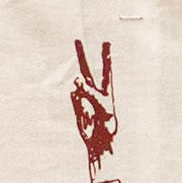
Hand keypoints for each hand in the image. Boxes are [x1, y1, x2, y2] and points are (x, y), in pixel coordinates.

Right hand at [69, 39, 117, 166]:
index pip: (107, 71)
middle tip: (77, 40)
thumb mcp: (102, 106)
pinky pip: (74, 98)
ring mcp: (84, 98)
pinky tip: (85, 110)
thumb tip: (75, 80)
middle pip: (88, 70)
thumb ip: (90, 91)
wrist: (99, 141)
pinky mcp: (76, 105)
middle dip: (82, 56)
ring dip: (81, 86)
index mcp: (107, 91)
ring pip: (79, 85)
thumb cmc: (106, 124)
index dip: (106, 57)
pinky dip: (78, 101)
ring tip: (88, 99)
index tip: (107, 43)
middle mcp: (95, 92)